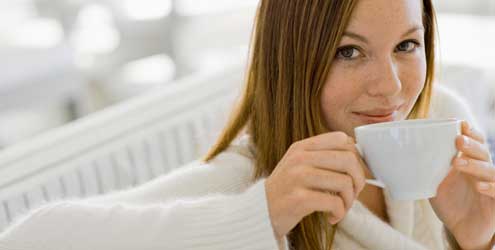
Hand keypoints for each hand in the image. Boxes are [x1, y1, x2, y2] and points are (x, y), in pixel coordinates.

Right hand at [264, 132, 366, 239]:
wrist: (261, 210)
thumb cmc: (287, 188)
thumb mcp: (298, 163)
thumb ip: (322, 155)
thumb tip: (355, 150)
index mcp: (302, 147)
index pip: (342, 139)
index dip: (355, 157)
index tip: (352, 173)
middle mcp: (300, 158)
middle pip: (348, 160)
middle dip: (358, 180)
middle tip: (353, 193)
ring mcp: (298, 178)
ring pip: (345, 183)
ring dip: (349, 201)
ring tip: (341, 207)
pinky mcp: (299, 199)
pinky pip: (334, 203)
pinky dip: (339, 213)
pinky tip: (332, 217)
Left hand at [429, 121, 494, 249]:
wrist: (461, 230)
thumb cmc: (450, 203)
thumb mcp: (435, 183)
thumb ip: (426, 169)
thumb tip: (400, 154)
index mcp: (469, 163)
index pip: (475, 143)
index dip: (471, 133)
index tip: (460, 124)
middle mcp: (482, 172)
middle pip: (482, 153)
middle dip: (470, 145)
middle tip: (457, 140)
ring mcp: (491, 186)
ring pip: (490, 170)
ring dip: (474, 164)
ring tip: (458, 162)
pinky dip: (491, 187)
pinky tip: (479, 186)